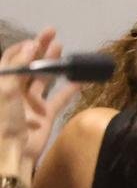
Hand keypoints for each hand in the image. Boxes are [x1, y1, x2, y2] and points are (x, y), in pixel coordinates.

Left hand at [0, 28, 63, 162]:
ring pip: (44, 79)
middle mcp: (15, 90)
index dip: (23, 47)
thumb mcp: (7, 89)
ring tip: (63, 48)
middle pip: (29, 66)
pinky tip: (79, 81)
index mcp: (2, 83)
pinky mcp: (46, 115)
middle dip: (40, 49)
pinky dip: (69, 90)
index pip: (12, 59)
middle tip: (53, 34)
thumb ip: (20, 67)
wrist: (12, 153)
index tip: (36, 38)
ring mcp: (31, 103)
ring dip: (54, 64)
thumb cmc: (3, 120)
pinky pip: (59, 100)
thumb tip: (31, 45)